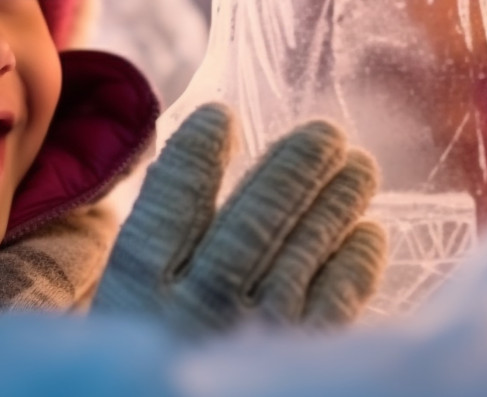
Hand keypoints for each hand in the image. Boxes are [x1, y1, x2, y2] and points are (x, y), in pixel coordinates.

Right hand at [93, 103, 385, 334]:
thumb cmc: (133, 362)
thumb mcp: (116, 312)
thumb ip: (145, 252)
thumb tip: (188, 161)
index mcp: (134, 300)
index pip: (166, 215)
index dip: (194, 161)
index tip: (220, 116)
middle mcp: (191, 319)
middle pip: (247, 231)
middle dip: (289, 176)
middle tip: (326, 133)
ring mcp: (246, 345)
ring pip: (298, 263)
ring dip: (333, 210)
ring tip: (359, 166)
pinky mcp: (295, 369)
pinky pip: (331, 314)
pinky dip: (354, 272)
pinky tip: (370, 236)